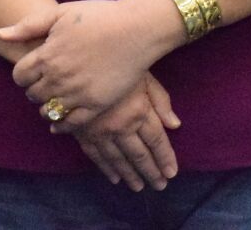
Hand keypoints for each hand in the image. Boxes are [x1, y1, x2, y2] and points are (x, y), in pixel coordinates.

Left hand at [2, 0, 184, 126]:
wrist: (136, 29)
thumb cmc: (100, 16)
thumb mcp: (61, 12)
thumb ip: (29, 25)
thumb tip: (0, 33)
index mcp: (47, 55)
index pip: (19, 76)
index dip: (24, 74)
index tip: (33, 70)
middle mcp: (58, 78)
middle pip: (33, 94)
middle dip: (36, 89)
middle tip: (46, 83)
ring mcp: (77, 94)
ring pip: (49, 110)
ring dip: (48, 106)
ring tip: (56, 97)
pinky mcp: (95, 105)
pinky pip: (69, 124)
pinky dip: (61, 125)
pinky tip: (61, 120)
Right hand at [68, 74, 181, 191]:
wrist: (75, 63)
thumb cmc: (117, 64)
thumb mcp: (145, 76)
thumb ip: (161, 101)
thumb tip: (175, 125)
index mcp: (139, 111)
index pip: (157, 141)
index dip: (165, 158)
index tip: (172, 173)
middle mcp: (121, 127)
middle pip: (140, 155)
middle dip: (151, 172)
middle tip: (160, 186)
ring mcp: (100, 133)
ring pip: (119, 160)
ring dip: (130, 175)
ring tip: (139, 187)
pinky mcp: (83, 133)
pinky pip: (97, 156)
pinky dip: (107, 169)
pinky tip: (114, 178)